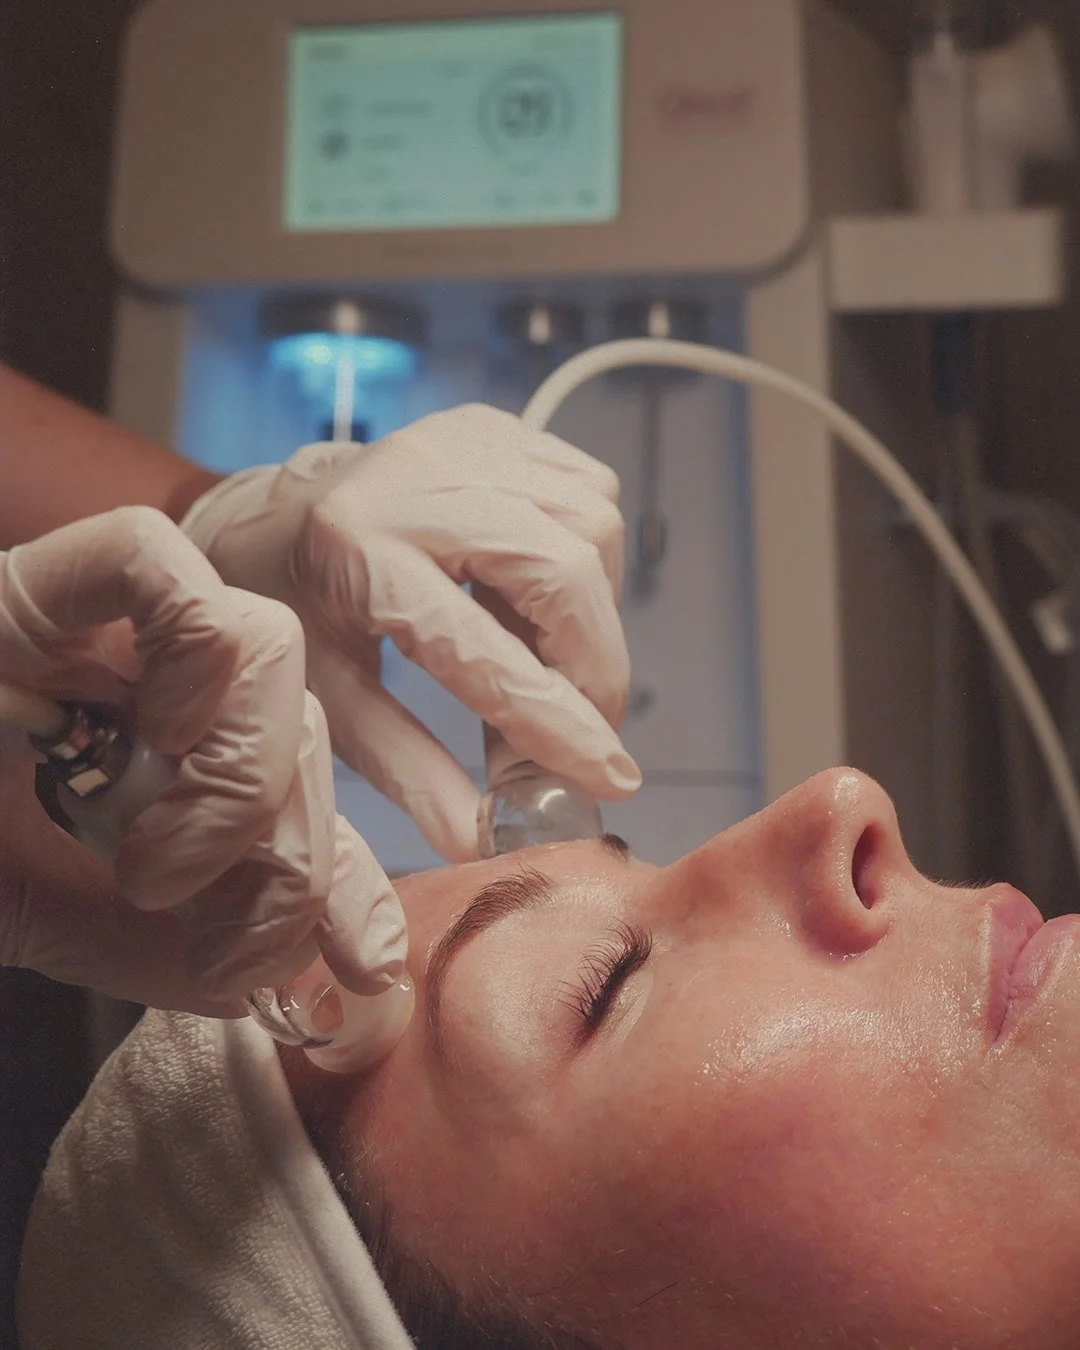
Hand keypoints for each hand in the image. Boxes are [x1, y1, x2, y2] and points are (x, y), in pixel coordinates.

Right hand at [0, 507, 403, 1005]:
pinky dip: (182, 660)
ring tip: (159, 863)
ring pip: (262, 645)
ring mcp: (90, 616)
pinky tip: (145, 738)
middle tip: (220, 935)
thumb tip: (286, 984)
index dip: (350, 875)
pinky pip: (153, 566)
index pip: (296, 787)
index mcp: (153, 744)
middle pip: (297, 723)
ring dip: (240, 777)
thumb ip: (165, 946)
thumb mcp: (54, 913)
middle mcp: (138, 670)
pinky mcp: (30, 578)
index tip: (361, 969)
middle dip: (289, 851)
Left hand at [181, 404, 639, 860]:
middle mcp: (414, 480)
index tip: (610, 778)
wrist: (270, 515)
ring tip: (550, 656)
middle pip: (561, 570)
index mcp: (355, 555)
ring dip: (593, 613)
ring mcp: (461, 439)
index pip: (483, 652)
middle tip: (588, 724)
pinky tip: (543, 594)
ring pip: (591, 526)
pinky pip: (589, 491)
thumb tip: (481, 839)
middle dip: (595, 664)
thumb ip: (407, 769)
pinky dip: (587, 559)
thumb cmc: (292, 613)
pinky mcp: (495, 424)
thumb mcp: (330, 699)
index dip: (557, 723)